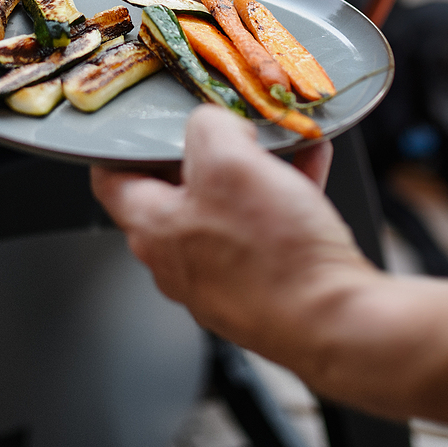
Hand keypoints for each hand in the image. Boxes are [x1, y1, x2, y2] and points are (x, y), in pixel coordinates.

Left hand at [91, 105, 374, 372]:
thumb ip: (207, 127)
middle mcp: (179, 262)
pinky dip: (284, 193)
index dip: (122, 145)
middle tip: (231, 127)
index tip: (139, 124)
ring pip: (229, 207)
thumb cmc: (275, 254)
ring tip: (282, 142)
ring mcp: (221, 280)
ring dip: (254, 169)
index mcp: (154, 230)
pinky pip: (265, 230)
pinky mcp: (262, 289)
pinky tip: (310, 165)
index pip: (111, 181)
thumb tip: (211, 124)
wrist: (336, 322)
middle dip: (209, 151)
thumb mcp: (228, 159)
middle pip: (178, 191)